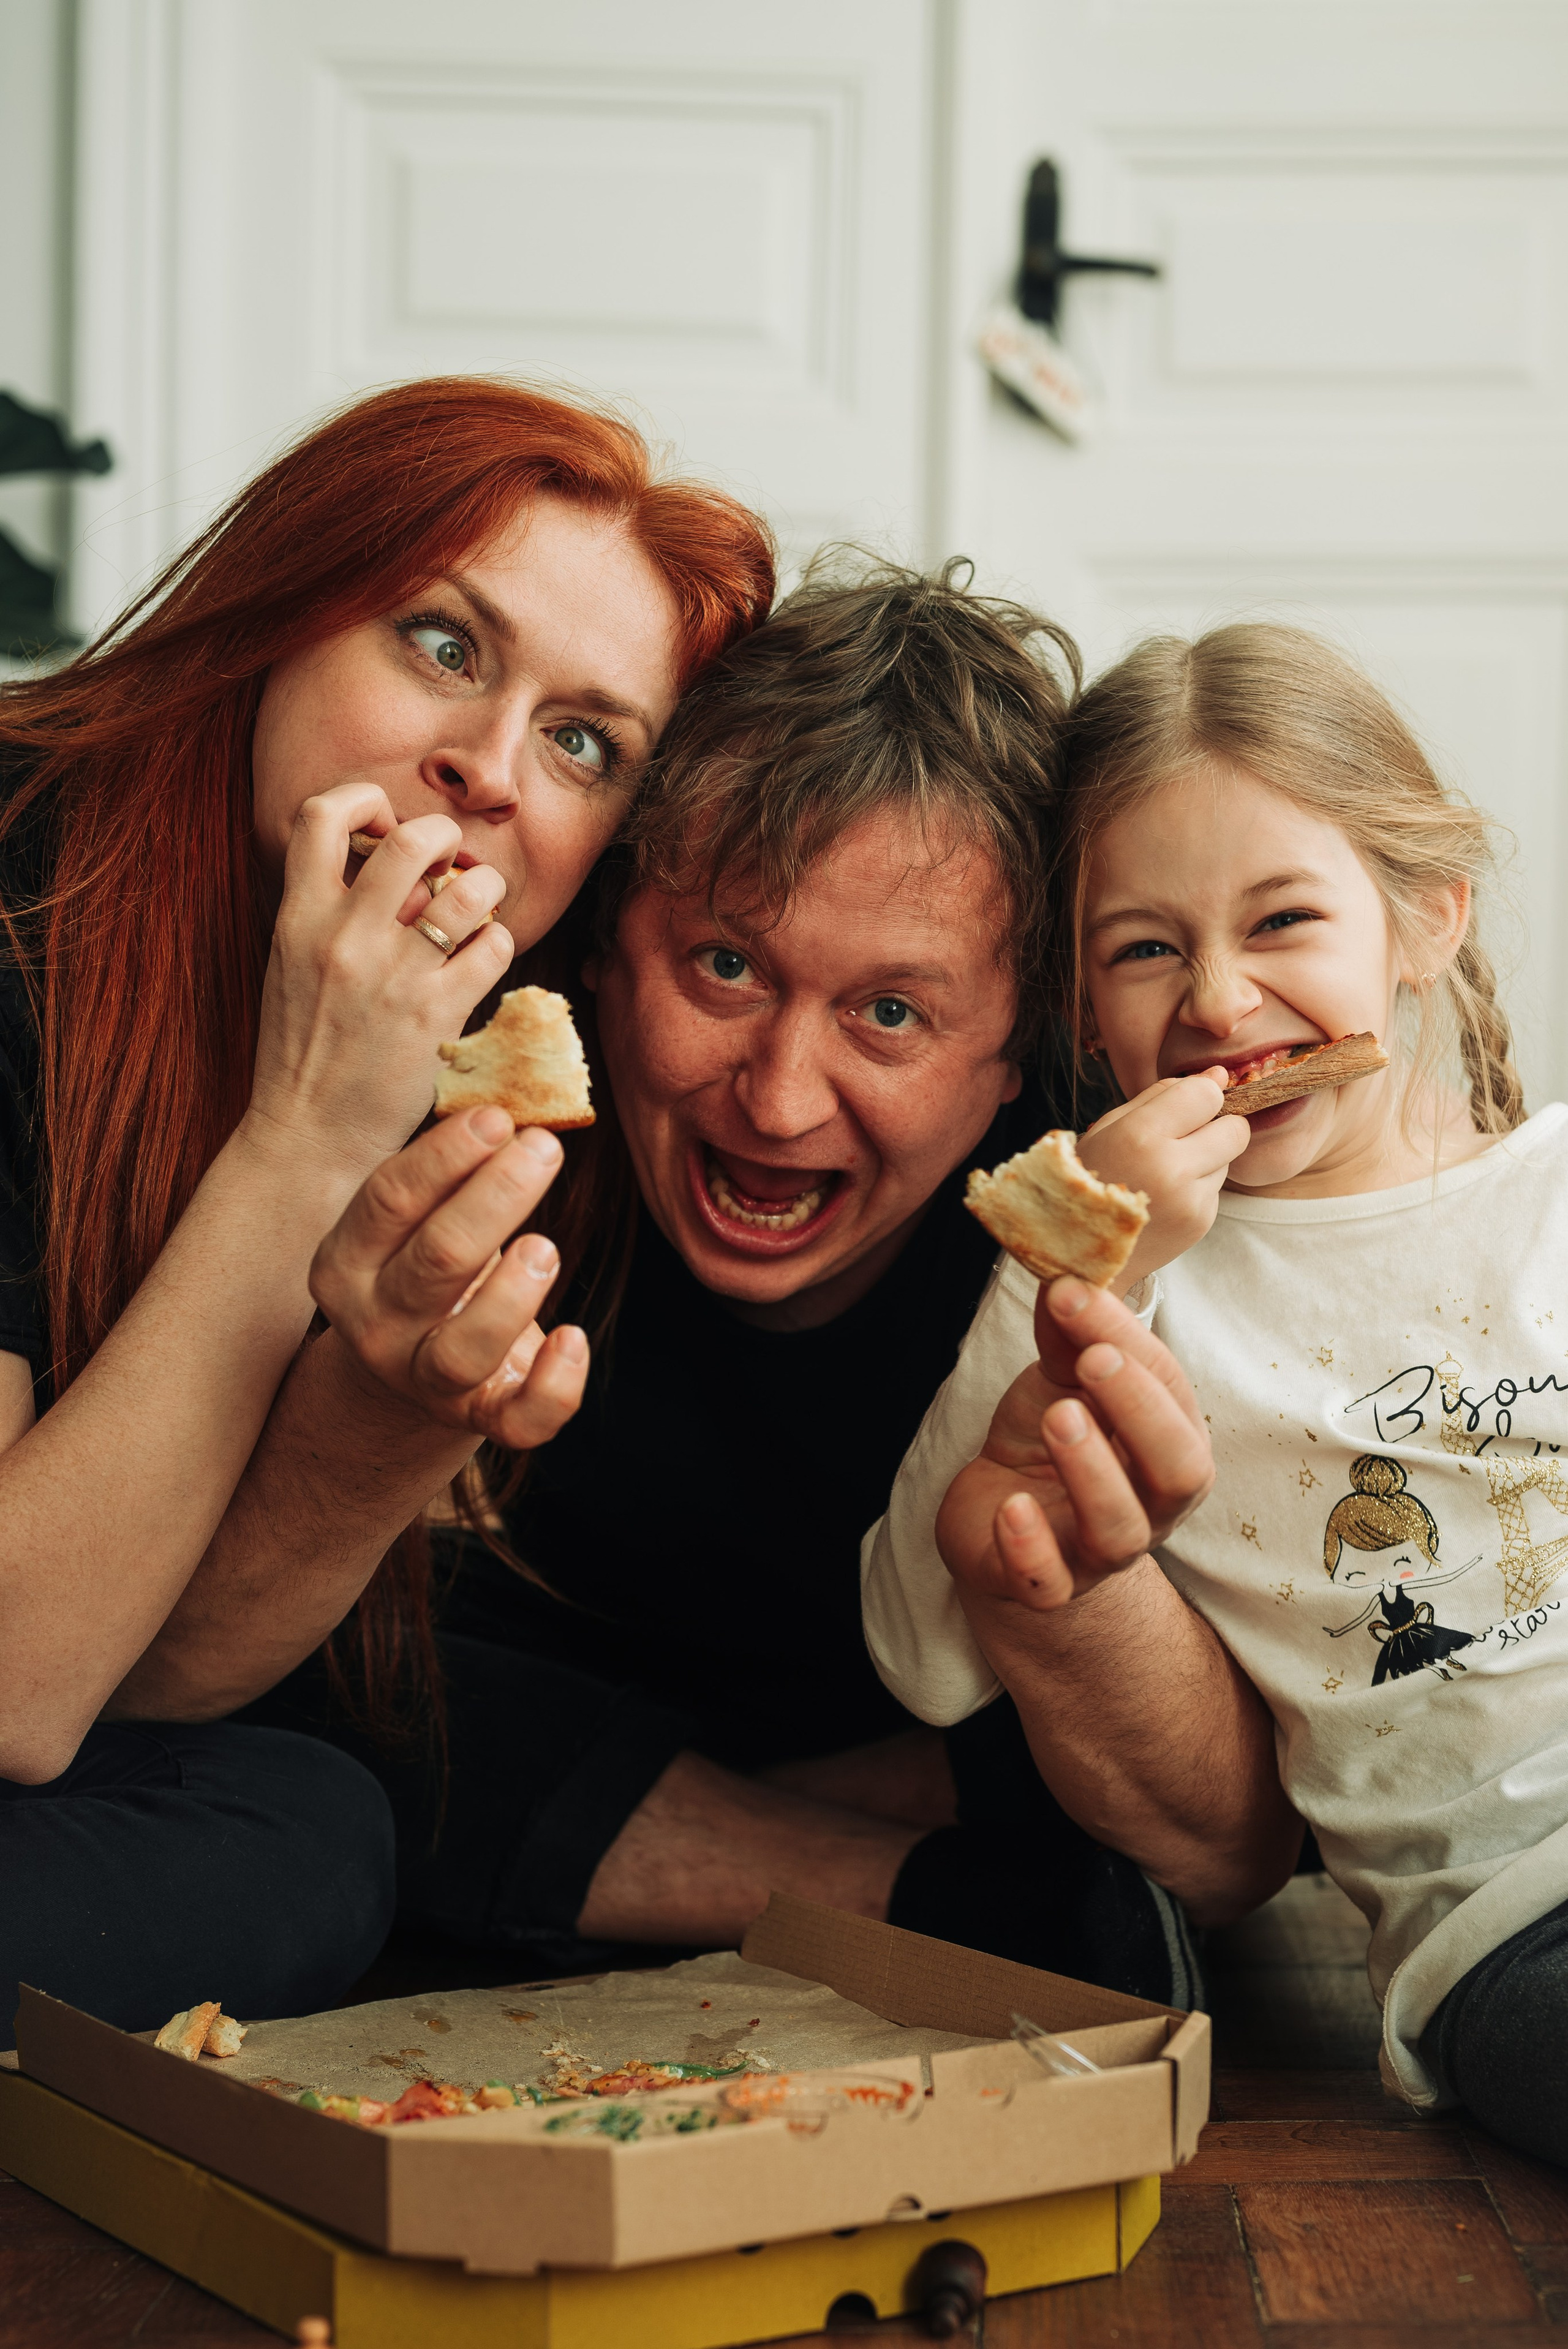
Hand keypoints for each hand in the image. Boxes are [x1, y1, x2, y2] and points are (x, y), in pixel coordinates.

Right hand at [246, 782, 516, 1179]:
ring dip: (486, 890)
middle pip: (411, 839)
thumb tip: (386, 861)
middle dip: (443, 835)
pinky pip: (492, 949)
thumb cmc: (304, 1050)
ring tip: (478, 908)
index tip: (382, 825)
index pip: (322, 814)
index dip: (364, 800)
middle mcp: (343, 937)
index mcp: (297, 918)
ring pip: (468, 890)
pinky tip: (484, 959)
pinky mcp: (434, 1017)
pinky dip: (498, 944)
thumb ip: (327, 910)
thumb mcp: (290, 964)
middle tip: (449, 860)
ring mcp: (392, 976)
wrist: (307, 1135)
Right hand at [310, 1107, 588, 1451]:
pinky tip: (573, 1337)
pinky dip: (554, 1383)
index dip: (445, 1156)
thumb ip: (446, 1171)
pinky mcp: (481, 1418)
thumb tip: (507, 1100)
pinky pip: (519, 1418)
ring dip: (512, 1292)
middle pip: (435, 1261)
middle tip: (543, 1148)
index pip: (387, 1201)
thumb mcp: (414, 1220)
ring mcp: (424, 1380)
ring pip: (464, 1348)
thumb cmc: (424, 1268)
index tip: (499, 1116)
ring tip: (547, 1245)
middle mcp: (376, 1325)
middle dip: (495, 1199)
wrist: (409, 1375)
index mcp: (347, 1262)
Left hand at [935, 1278, 1212, 1613]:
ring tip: (1056, 1417)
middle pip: (1180, 1473)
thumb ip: (1069, 1332)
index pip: (1172, 1393)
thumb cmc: (1049, 1439)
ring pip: (1119, 1533)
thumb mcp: (1060, 1377)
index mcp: (1169, 1445)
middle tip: (1091, 1361)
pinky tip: (1011, 1508)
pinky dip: (1031, 1550)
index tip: (1076, 1295)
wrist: (996, 1514)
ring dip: (1092, 1471)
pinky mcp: (1042, 1585)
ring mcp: (1099, 1553)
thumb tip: (1065, 1274)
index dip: (1130, 1343)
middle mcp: (1151, 1505)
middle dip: (1140, 1412)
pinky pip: (1048, 1585)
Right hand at [1077, 1073, 1248, 1288]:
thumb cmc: (1087, 1177)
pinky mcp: (1200, 1223)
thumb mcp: (1109, 1125)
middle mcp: (1170, 1169)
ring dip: (1206, 1157)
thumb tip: (1218, 1074)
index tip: (1183, 1107)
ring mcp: (1189, 1201)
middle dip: (1216, 1126)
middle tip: (1184, 1137)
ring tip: (1165, 1172)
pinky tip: (1166, 1195)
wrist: (1075, 1251)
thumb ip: (1163, 1095)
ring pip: (1229, 1158)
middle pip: (1235, 1128)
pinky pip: (1218, 1187)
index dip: (1198, 1096)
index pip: (1207, 1095)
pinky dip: (1198, 1185)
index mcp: (1140, 1136)